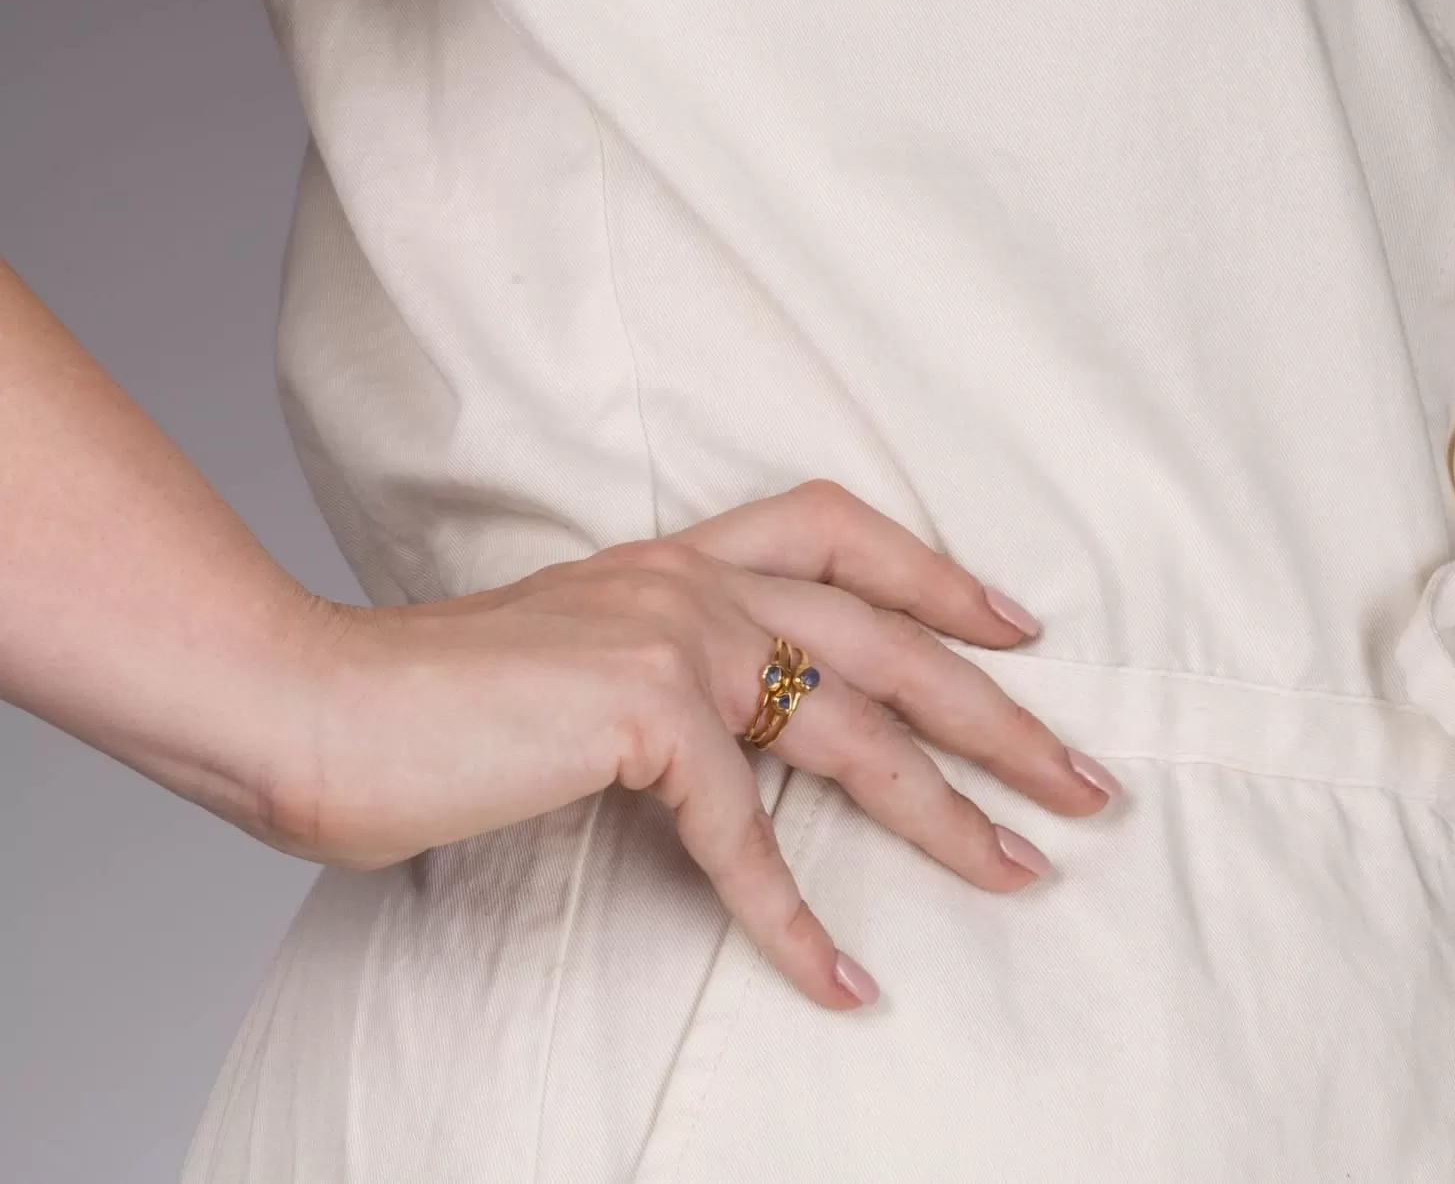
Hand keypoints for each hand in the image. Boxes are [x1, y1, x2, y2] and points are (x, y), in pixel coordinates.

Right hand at [274, 480, 1120, 1010]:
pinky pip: (745, 830)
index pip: (839, 529)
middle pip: (888, 637)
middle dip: (1000, 712)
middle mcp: (690, 580)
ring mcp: (670, 637)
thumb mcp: (574, 658)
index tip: (1017, 625)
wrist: (314, 701)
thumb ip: (661, 677)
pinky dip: (794, 915)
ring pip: (852, 728)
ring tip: (1025, 870)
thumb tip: (735, 742)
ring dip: (948, 811)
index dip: (938, 571)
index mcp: (678, 557)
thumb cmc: (432, 696)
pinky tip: (841, 979)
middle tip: (1086, 777)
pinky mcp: (637, 712)